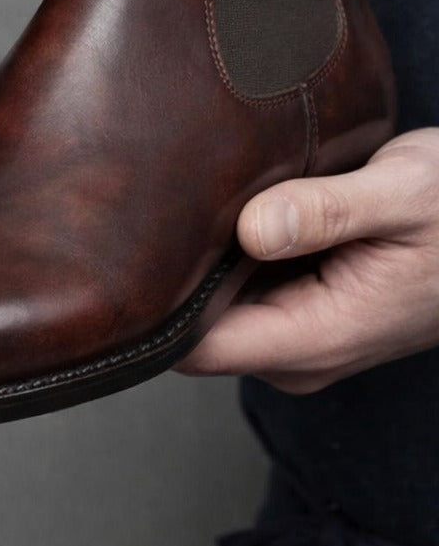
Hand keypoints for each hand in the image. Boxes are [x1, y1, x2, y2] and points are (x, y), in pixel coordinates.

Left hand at [176, 130, 438, 393]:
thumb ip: (327, 212)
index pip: (195, 348)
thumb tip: (253, 227)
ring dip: (203, 262)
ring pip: (211, 309)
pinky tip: (237, 210)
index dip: (159, 303)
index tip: (144, 246)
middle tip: (174, 202)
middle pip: (191, 329)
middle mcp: (299, 352)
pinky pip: (237, 294)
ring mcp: (297, 337)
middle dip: (174, 275)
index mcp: (318, 337)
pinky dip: (229, 256)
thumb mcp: (401, 192)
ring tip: (211, 199)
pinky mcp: (299, 313)